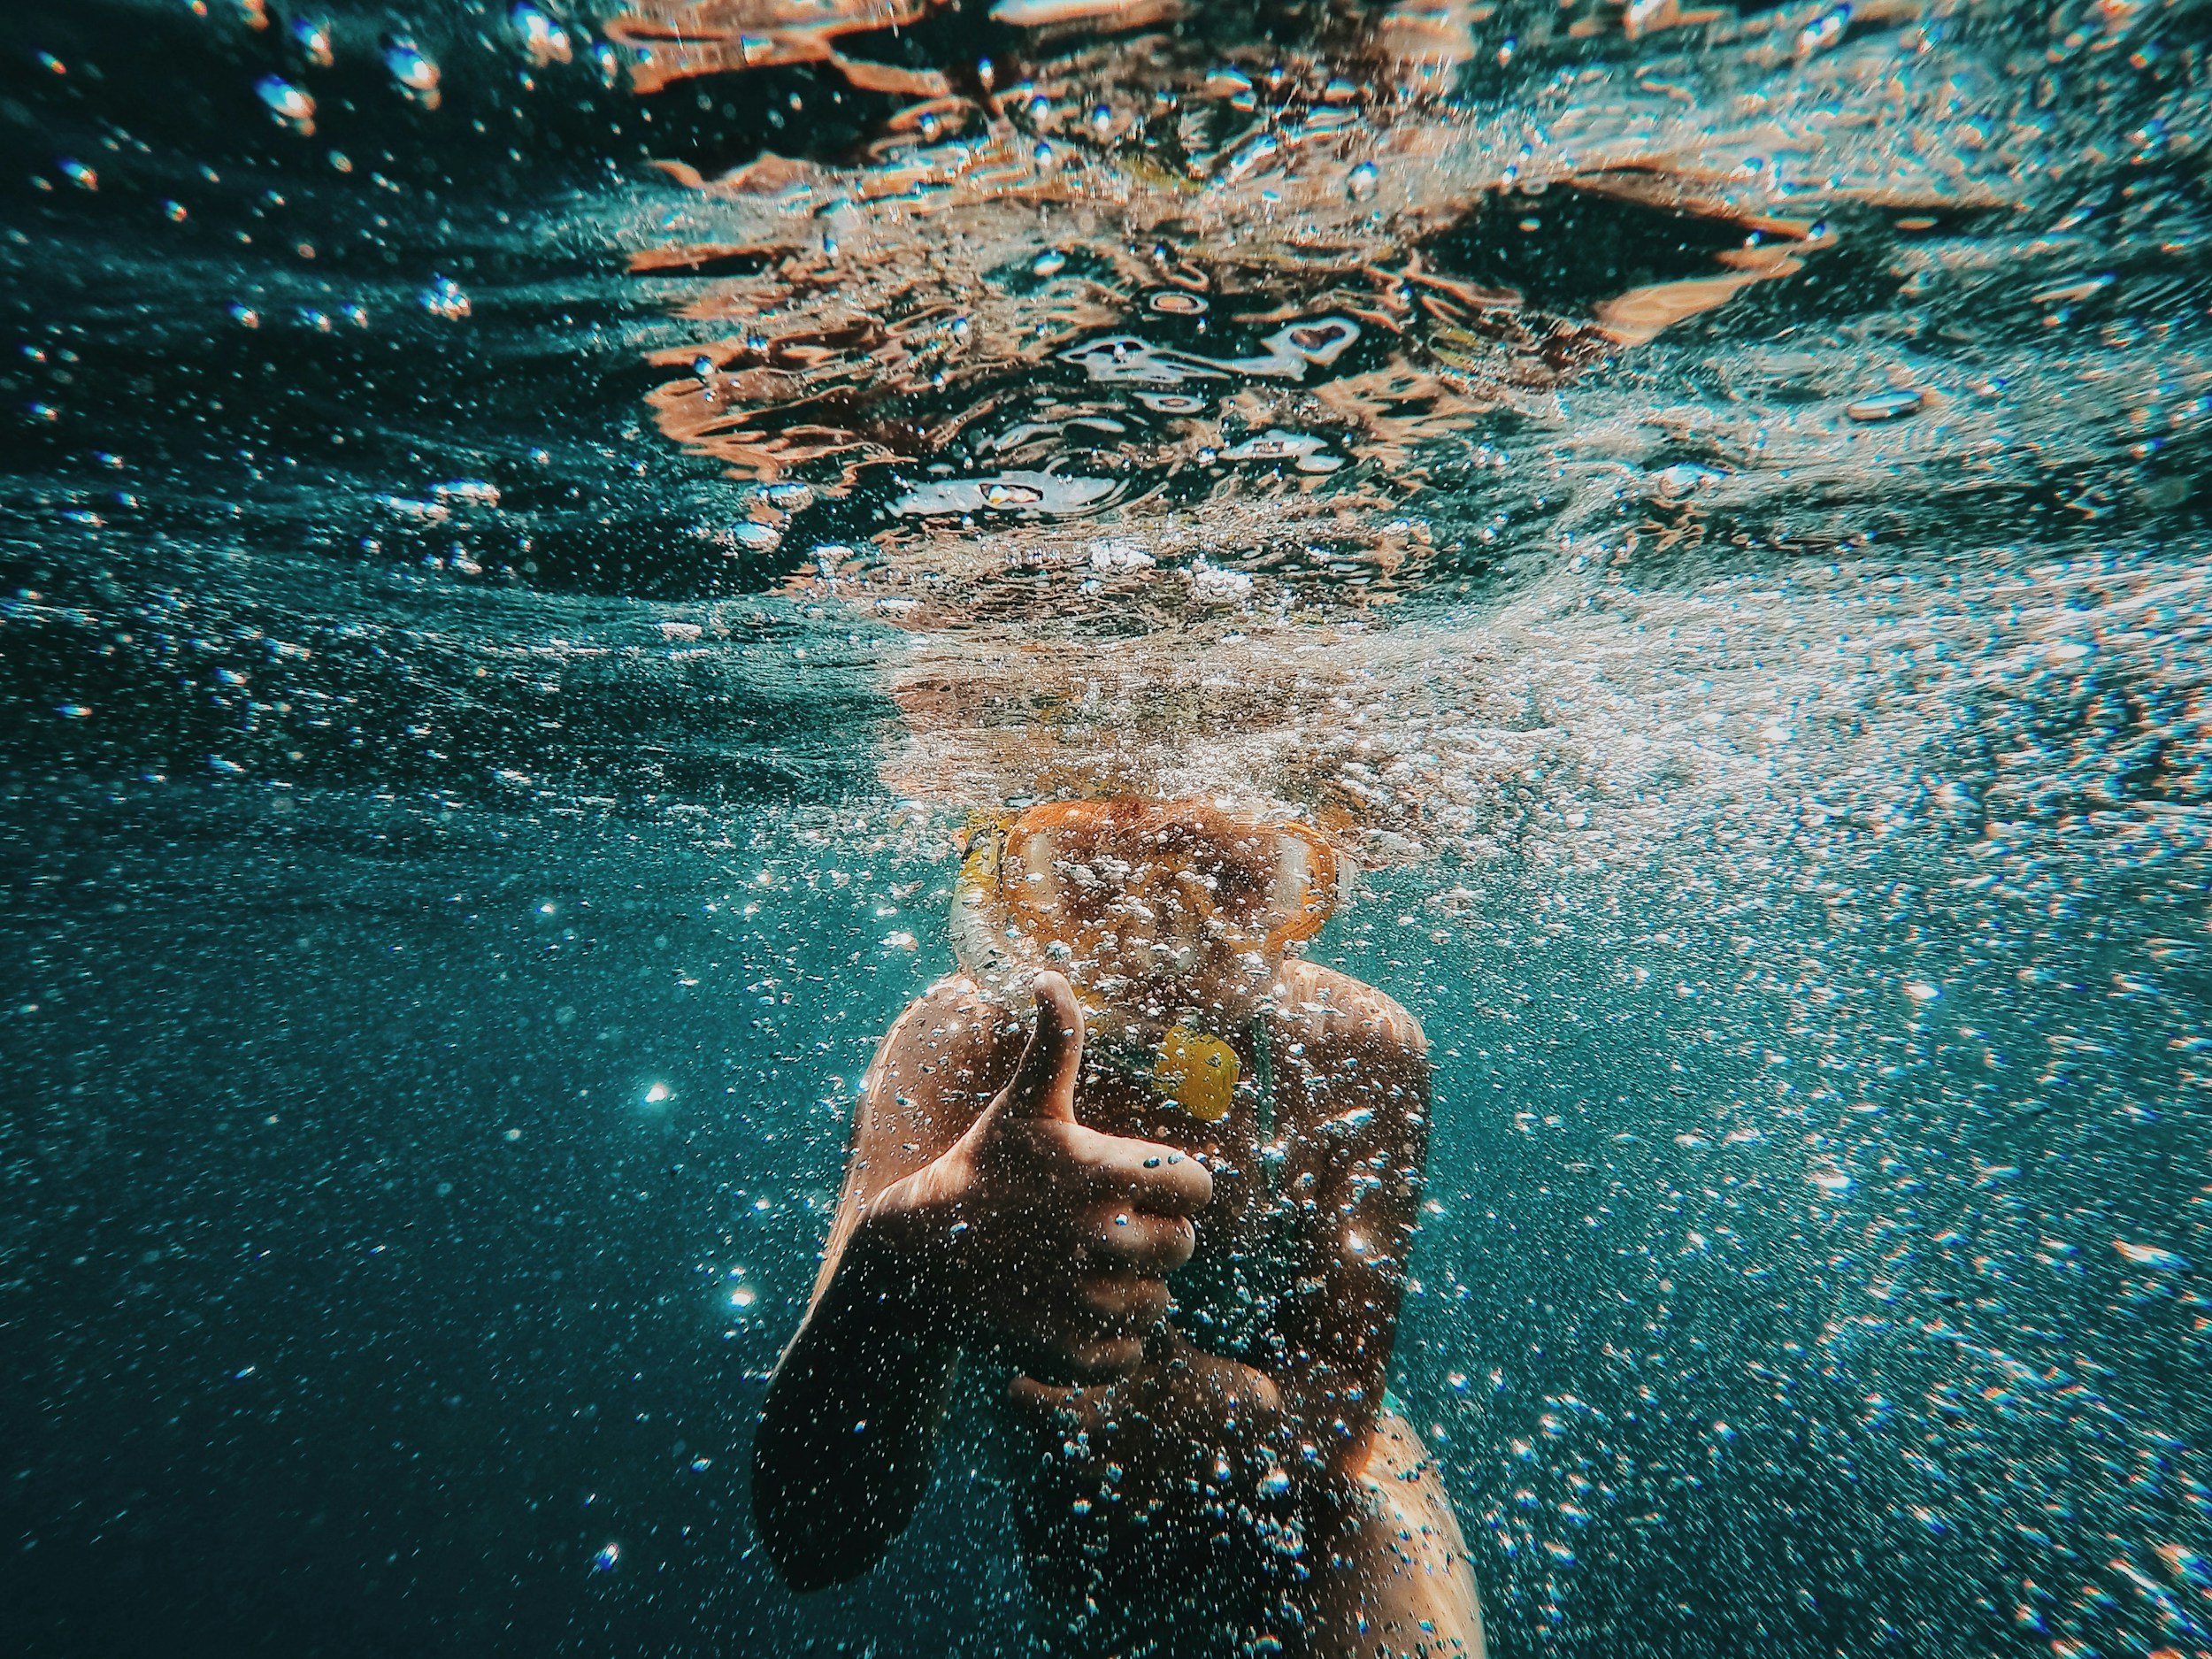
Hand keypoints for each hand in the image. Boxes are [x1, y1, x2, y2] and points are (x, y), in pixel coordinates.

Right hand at [868, 972, 1212, 1384]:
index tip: (1135, 1190)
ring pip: (1157, 1307)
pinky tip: (1068, 1315)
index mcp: (1098, 1170)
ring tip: (1082, 1274)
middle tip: (1100, 1233)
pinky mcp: (1061, 1352)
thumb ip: (1055, 1043)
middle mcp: (1093, 1233)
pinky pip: (1125, 1357)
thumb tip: (1049, 974)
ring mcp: (1076, 1297)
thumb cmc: (984, 1170)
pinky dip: (1105, 1345)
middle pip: (1182, 1250)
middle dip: (1151, 1243)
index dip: (1173, 1189)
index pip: (1197, 1187)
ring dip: (1129, 1295)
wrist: (915, 1258)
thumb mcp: (1023, 1106)